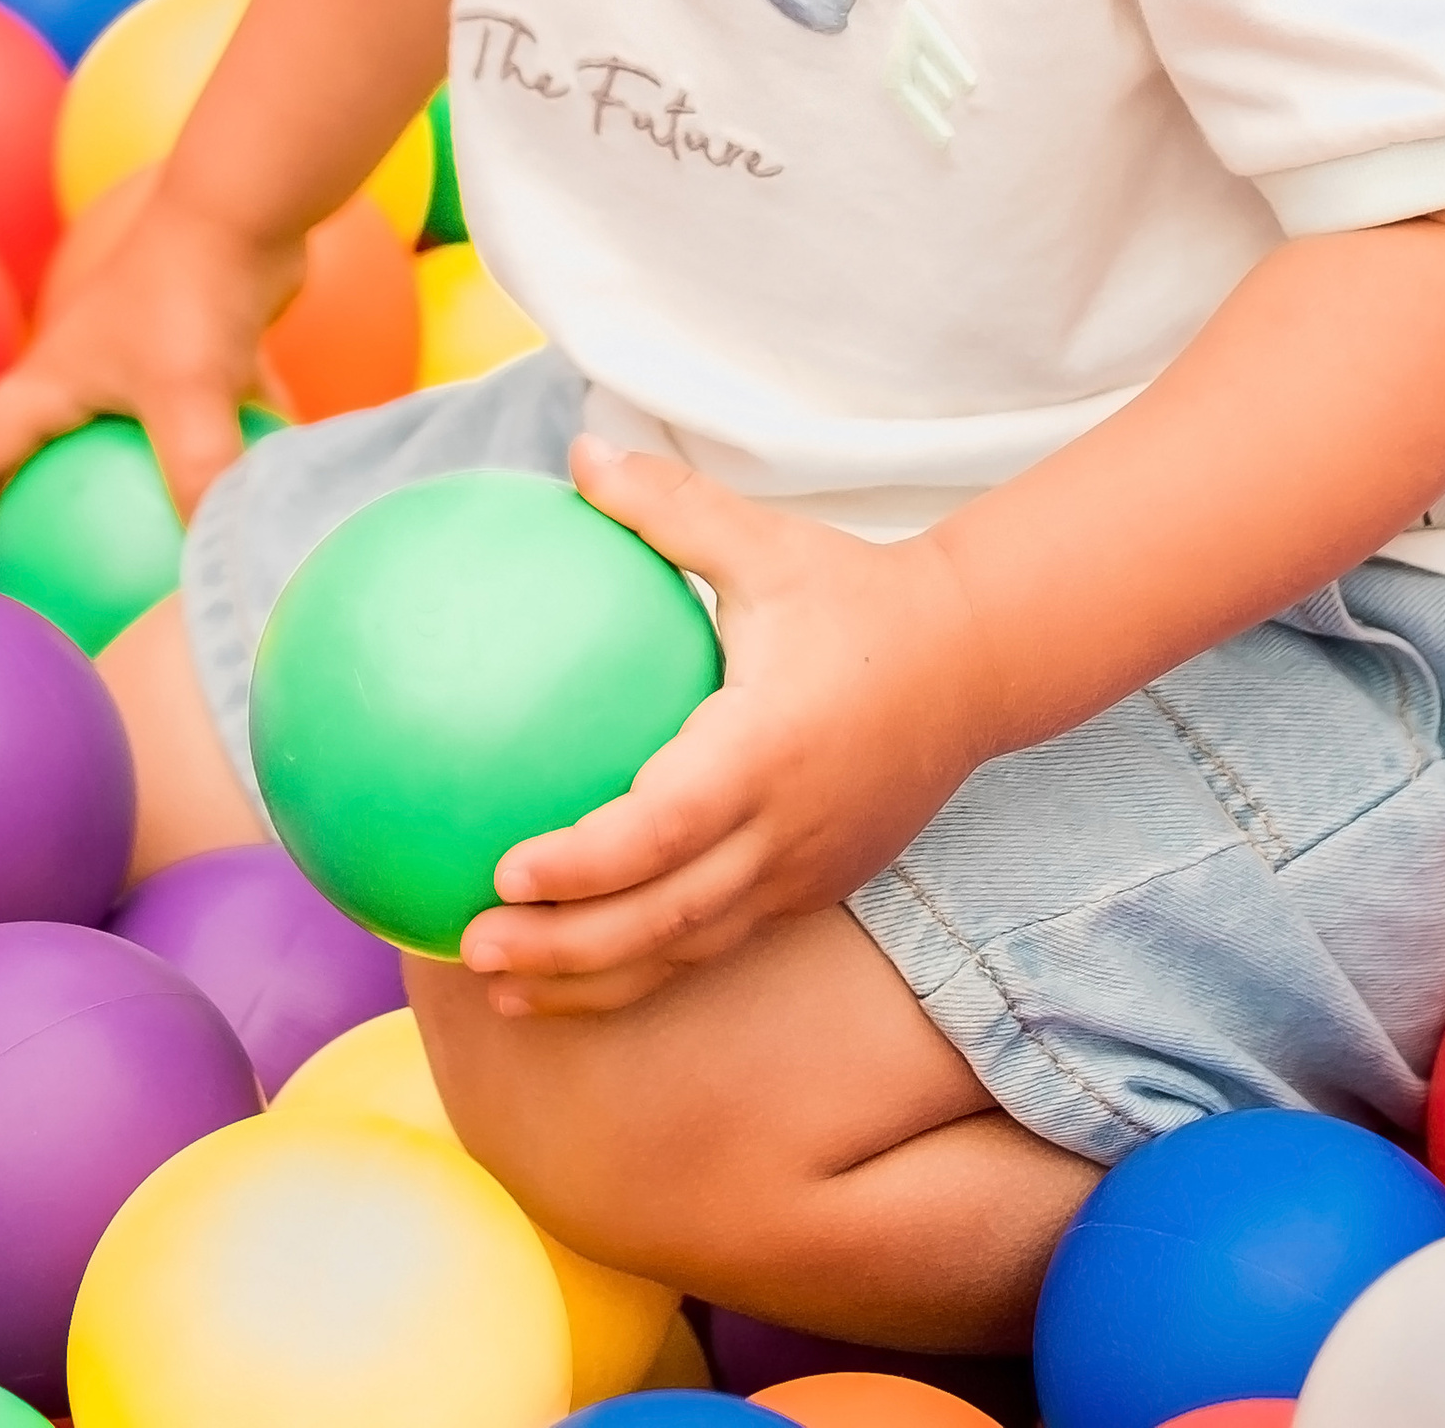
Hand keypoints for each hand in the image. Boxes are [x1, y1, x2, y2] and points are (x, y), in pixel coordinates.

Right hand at [0, 193, 303, 570]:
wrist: (245, 201)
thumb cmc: (192, 291)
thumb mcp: (190, 396)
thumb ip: (198, 477)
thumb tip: (215, 563)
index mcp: (49, 384)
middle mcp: (86, 371)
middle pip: (42, 454)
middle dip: (38, 515)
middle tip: (58, 578)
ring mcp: (146, 355)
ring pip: (133, 437)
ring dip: (144, 485)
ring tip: (168, 550)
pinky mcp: (205, 344)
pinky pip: (215, 411)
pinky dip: (237, 443)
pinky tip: (275, 489)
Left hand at [459, 438, 993, 1016]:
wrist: (974, 662)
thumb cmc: (857, 594)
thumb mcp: (766, 542)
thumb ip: (670, 507)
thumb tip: (577, 455)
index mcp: (765, 750)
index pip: (660, 829)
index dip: (582, 866)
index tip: (503, 871)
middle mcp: (785, 829)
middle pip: (662, 919)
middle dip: (563, 951)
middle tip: (471, 948)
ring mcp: (802, 872)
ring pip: (687, 949)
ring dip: (594, 979)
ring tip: (502, 990)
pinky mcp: (812, 888)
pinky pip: (717, 938)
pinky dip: (646, 963)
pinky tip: (579, 965)